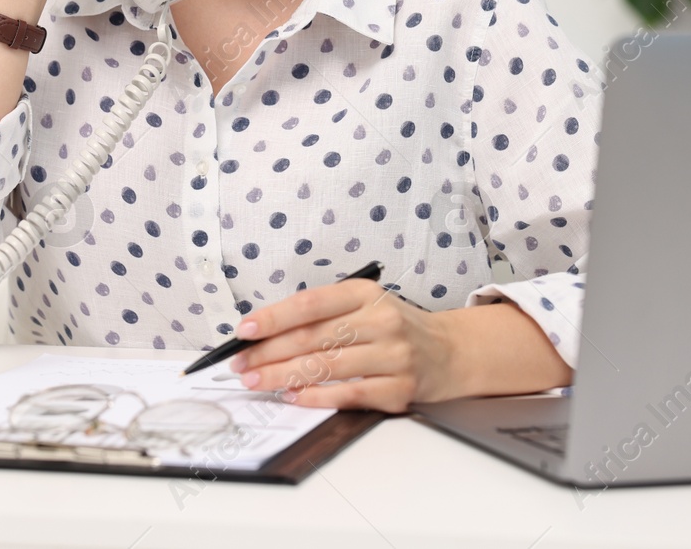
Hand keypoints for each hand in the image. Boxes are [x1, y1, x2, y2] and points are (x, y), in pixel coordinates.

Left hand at [227, 279, 462, 412]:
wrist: (450, 351)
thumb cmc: (394, 328)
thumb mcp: (365, 306)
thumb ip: (324, 315)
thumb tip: (266, 332)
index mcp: (366, 294)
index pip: (311, 303)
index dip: (274, 317)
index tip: (244, 330)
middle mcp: (381, 321)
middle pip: (313, 337)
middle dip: (268, 353)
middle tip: (240, 364)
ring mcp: (393, 356)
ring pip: (325, 367)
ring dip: (283, 376)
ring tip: (256, 382)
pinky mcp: (398, 389)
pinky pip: (348, 394)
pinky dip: (315, 397)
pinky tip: (292, 396)